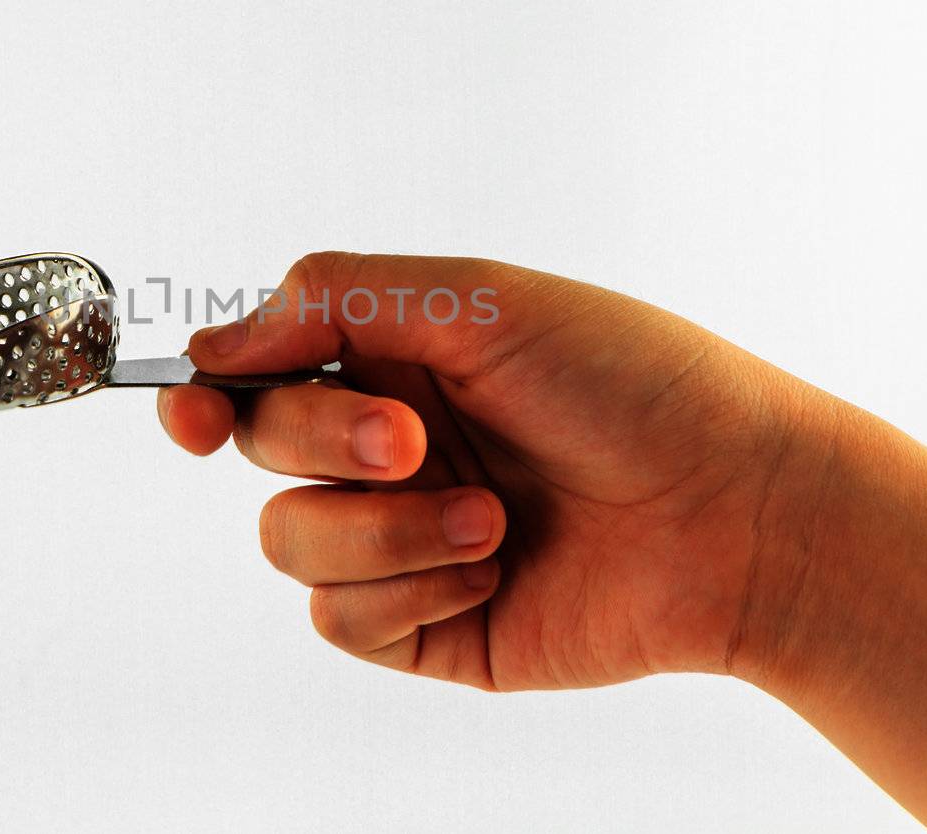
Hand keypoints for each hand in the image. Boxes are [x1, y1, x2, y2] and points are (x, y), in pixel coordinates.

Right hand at [156, 252, 831, 689]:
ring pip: (289, 542)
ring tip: (489, 520)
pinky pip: (340, 618)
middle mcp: (387, 449)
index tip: (188, 412)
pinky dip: (409, 588)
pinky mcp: (426, 625)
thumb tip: (211, 342)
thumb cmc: (631, 384)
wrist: (738, 514)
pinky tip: (492, 570)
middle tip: (416, 443)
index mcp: (394, 362)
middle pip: (259, 448)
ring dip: (384, 529)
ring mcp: (402, 539)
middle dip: (326, 443)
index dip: (203, 392)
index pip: (255, 372)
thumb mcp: (479, 301)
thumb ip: (332, 300)